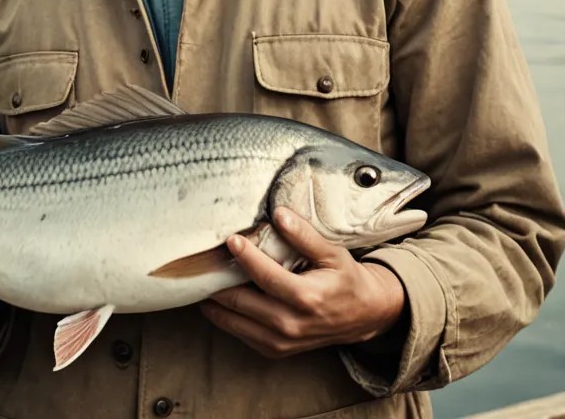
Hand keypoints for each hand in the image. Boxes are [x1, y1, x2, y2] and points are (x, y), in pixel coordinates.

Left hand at [200, 206, 405, 358]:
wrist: (363, 317)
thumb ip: (305, 235)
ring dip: (214, 301)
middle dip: (218, 281)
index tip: (230, 239)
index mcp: (308, 299)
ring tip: (201, 277)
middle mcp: (292, 325)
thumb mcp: (333, 253)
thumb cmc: (345, 279)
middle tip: (201, 260)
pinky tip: (215, 297)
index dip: (246, 257)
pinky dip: (225, 316)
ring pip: (234, 323)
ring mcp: (282, 342)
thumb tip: (278, 214)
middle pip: (242, 303)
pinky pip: (240, 334)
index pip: (267, 277)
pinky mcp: (275, 351)